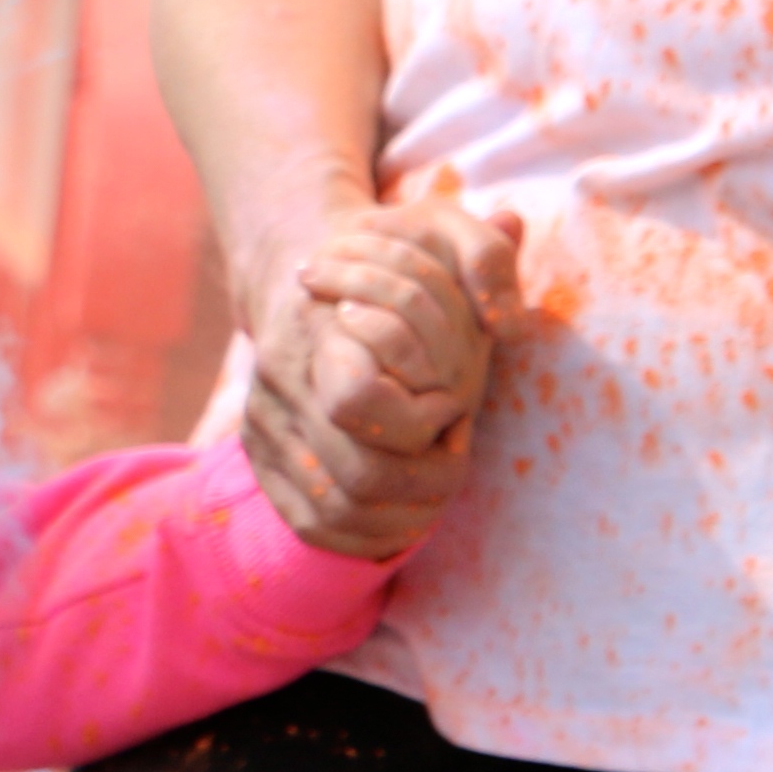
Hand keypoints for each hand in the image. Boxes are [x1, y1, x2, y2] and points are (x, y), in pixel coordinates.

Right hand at [239, 198, 523, 560]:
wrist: (297, 271)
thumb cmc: (387, 259)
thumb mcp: (441, 233)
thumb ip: (484, 258)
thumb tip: (511, 308)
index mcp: (320, 332)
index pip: (359, 402)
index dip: (423, 421)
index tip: (455, 408)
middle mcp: (280, 385)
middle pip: (360, 477)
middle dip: (429, 485)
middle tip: (457, 461)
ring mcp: (264, 427)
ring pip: (336, 512)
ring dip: (403, 519)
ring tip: (439, 493)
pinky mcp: (261, 460)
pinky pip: (312, 526)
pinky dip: (366, 538)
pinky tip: (405, 517)